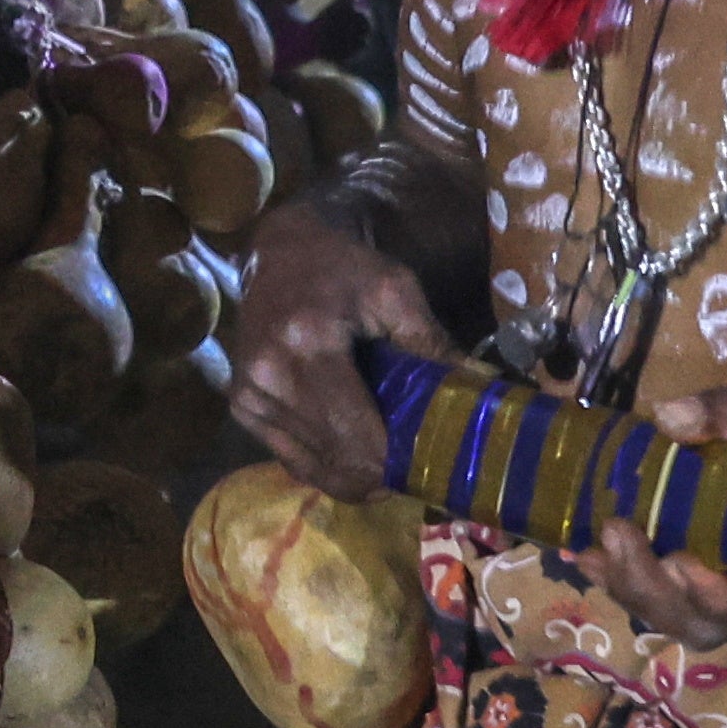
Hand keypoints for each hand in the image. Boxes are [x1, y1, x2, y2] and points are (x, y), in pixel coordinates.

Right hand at [228, 205, 447, 499]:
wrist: (277, 253)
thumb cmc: (342, 268)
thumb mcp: (395, 289)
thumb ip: (433, 343)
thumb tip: (483, 393)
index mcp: (307, 345)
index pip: (355, 434)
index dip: (395, 462)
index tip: (430, 466)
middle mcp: (268, 378)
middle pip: (336, 458)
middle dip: (381, 473)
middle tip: (417, 468)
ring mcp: (249, 397)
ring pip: (314, 467)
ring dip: (355, 474)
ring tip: (390, 462)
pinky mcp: (243, 407)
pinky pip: (293, 459)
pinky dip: (327, 465)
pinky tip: (355, 456)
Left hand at [545, 501, 726, 651]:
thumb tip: (668, 417)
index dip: (723, 599)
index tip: (685, 563)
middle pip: (709, 624)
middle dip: (654, 589)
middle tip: (614, 531)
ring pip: (683, 614)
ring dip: (631, 586)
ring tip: (587, 546)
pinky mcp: (716, 560)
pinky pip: (670, 587)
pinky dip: (626, 574)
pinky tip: (583, 549)